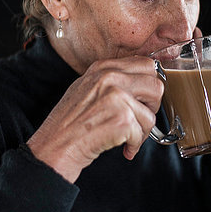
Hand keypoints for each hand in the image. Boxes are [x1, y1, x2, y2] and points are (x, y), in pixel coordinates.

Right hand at [27, 56, 163, 182]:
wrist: (54, 146)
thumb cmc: (69, 123)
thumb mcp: (87, 88)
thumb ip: (112, 80)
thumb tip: (142, 81)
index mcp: (103, 68)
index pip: (147, 64)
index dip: (149, 86)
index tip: (144, 99)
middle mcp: (110, 77)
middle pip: (156, 85)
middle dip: (152, 107)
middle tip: (139, 119)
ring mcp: (116, 97)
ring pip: (151, 113)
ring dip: (142, 131)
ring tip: (127, 137)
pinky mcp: (121, 119)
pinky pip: (143, 133)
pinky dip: (134, 145)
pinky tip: (123, 147)